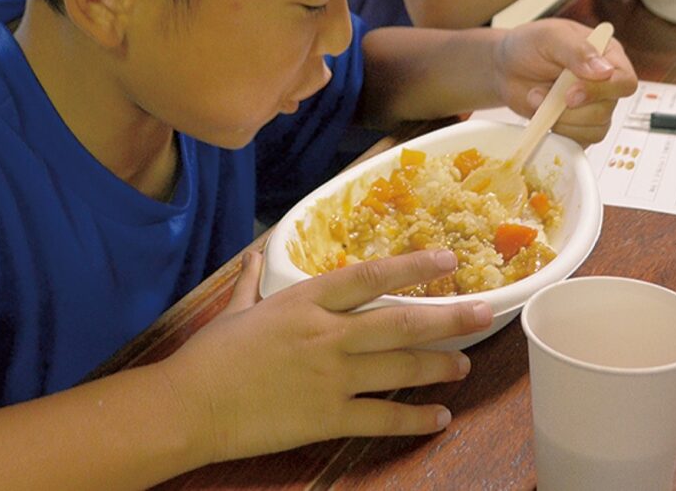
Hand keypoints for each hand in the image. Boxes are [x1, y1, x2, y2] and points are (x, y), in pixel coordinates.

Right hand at [158, 248, 492, 466]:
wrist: (191, 405)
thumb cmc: (212, 353)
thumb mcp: (236, 308)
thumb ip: (252, 282)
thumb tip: (252, 258)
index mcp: (307, 299)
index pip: (372, 276)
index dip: (414, 267)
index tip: (448, 261)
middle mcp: (328, 333)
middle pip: (401, 322)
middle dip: (448, 318)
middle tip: (484, 312)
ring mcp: (331, 376)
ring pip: (400, 366)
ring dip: (439, 366)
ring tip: (465, 365)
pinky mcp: (327, 416)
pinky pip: (382, 416)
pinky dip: (414, 417)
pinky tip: (439, 418)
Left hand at [492, 19, 636, 147]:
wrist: (506, 67)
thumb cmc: (529, 45)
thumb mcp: (550, 37)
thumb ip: (576, 50)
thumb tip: (604, 71)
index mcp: (608, 55)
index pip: (624, 81)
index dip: (601, 91)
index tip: (570, 93)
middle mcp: (606, 83)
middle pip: (607, 109)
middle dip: (569, 108)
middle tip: (538, 93)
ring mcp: (593, 106)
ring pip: (595, 128)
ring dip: (561, 119)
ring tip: (536, 98)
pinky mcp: (579, 125)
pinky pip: (581, 140)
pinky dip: (560, 132)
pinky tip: (543, 114)